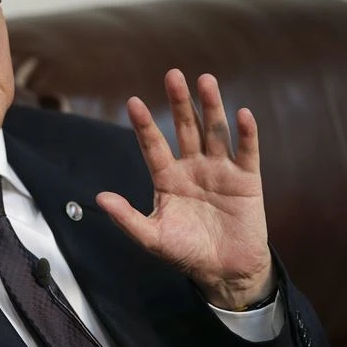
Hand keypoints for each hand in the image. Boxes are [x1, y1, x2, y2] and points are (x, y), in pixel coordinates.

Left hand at [96, 69, 274, 309]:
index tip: (134, 102)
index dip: (144, 125)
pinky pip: (246, 152)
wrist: (225, 272)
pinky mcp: (246, 179)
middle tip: (173, 74)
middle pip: (184, 128)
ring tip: (205, 80)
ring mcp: (220, 170)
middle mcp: (192, 167)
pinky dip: (246, 133)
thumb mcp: (152, 238)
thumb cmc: (186, 253)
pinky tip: (242, 113)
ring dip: (211, 107)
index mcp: (167, 178)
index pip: (153, 145)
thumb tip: (100, 197)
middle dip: (179, 102)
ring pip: (214, 131)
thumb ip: (127, 219)